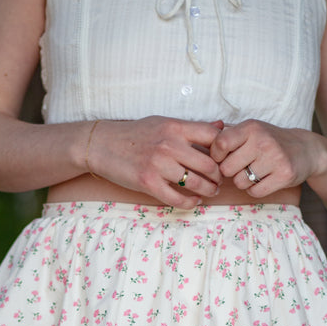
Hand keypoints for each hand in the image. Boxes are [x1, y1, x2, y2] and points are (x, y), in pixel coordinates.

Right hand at [87, 117, 223, 208]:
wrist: (103, 145)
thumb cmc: (135, 134)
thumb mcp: (163, 123)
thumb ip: (191, 128)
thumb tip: (220, 126)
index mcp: (175, 127)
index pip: (213, 138)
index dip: (223, 151)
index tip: (223, 159)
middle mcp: (169, 145)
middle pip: (209, 164)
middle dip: (219, 176)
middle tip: (220, 181)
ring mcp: (158, 165)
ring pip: (196, 183)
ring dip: (208, 190)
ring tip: (210, 191)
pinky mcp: (148, 183)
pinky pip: (177, 198)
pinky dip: (190, 203)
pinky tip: (194, 201)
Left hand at [210, 120, 326, 197]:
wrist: (305, 150)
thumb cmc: (269, 141)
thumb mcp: (250, 130)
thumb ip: (225, 134)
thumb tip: (200, 142)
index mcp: (250, 127)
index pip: (220, 145)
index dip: (216, 156)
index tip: (224, 158)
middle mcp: (262, 140)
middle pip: (227, 169)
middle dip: (231, 172)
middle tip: (242, 167)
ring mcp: (275, 158)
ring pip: (240, 182)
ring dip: (243, 182)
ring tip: (255, 172)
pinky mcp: (284, 175)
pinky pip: (255, 192)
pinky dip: (255, 190)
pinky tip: (264, 180)